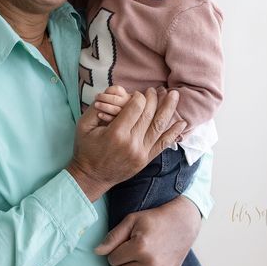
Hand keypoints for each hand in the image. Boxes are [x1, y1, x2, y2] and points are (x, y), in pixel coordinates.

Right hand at [68, 88, 185, 201]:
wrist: (91, 177)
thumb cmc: (86, 149)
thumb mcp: (84, 125)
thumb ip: (97, 106)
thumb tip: (117, 90)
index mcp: (116, 134)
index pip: (136, 107)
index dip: (138, 97)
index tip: (137, 93)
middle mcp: (131, 144)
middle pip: (149, 115)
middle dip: (154, 99)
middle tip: (156, 89)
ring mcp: (141, 153)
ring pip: (159, 127)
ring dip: (168, 109)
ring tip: (174, 95)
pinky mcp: (146, 160)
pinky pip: (163, 144)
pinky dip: (174, 133)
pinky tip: (182, 122)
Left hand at [95, 196, 200, 265]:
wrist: (182, 223)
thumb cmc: (154, 219)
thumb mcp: (131, 220)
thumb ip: (113, 237)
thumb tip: (96, 252)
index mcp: (140, 247)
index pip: (113, 259)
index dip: (112, 253)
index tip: (120, 247)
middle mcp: (151, 264)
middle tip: (123, 257)